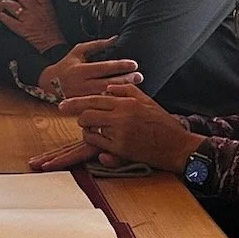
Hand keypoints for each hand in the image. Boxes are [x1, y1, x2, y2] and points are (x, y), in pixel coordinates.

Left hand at [0, 0, 63, 52]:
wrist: (54, 45)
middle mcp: (37, 11)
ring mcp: (29, 20)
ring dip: (7, 3)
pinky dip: (5, 18)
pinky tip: (2, 16)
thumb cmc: (55, 31)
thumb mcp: (52, 14)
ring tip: (4, 2)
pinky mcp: (23, 30)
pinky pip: (11, 22)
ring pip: (15, 7)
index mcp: (46, 6)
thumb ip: (43, 5)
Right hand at [35, 36, 141, 101]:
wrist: (48, 84)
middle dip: (125, 80)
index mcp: (81, 69)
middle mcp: (81, 84)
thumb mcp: (78, 51)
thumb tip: (115, 39)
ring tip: (135, 88)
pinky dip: (111, 101)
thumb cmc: (66, 65)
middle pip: (107, 83)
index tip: (134, 64)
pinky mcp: (82, 105)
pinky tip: (123, 98)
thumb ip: (97, 45)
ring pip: (104, 95)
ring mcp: (82, 97)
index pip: (104, 67)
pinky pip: (99, 104)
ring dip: (120, 92)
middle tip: (139, 77)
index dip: (120, 66)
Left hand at [52, 86, 201, 174]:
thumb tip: (108, 87)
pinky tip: (101, 139)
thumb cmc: (161, 123)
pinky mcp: (120, 149)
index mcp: (126, 102)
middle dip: (81, 117)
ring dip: (88, 129)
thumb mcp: (146, 101)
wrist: (176, 145)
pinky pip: (97, 143)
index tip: (62, 105)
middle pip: (87, 114)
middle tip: (82, 119)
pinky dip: (94, 141)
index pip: (95, 99)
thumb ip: (126, 91)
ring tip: (96, 129)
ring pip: (89, 129)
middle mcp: (121, 117)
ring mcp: (120, 134)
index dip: (76, 102)